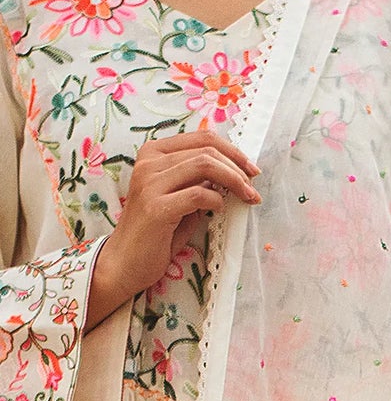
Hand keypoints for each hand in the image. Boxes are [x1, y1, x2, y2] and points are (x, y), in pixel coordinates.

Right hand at [84, 127, 260, 330]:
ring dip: (233, 181)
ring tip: (247, 197)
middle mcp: (149, 161)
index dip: (232, 151)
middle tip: (254, 187)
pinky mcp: (156, 207)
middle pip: (206, 150)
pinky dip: (216, 200)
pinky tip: (221, 209)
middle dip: (238, 167)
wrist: (125, 262)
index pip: (201, 137)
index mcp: (153, 153)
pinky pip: (197, 194)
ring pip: (204, 165)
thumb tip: (230, 174)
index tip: (251, 169)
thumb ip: (197, 182)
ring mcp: (150, 182)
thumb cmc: (155, 233)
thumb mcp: (179, 199)